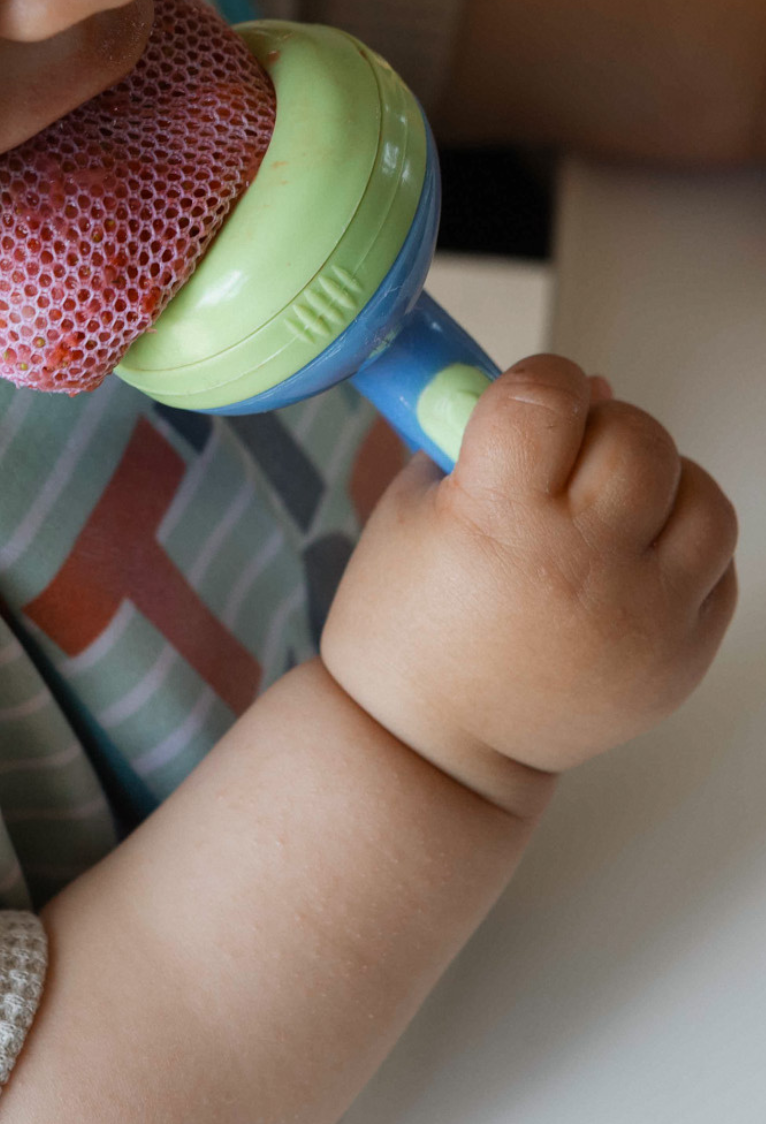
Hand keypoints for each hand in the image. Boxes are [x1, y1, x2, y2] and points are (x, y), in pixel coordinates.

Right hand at [321, 355, 738, 813]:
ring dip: (659, 480)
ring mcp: (641, 614)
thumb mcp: (408, 511)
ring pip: (701, 496)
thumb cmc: (404, 628)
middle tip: (568, 450)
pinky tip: (628, 557)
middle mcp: (579, 564)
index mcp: (494, 521)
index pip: (548, 395)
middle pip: (637, 436)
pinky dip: (682, 545)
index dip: (541, 377)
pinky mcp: (680, 657)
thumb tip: (585, 387)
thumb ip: (480, 438)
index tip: (532, 391)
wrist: (430, 746)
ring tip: (609, 503)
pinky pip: (718, 565)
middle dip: (603, 423)